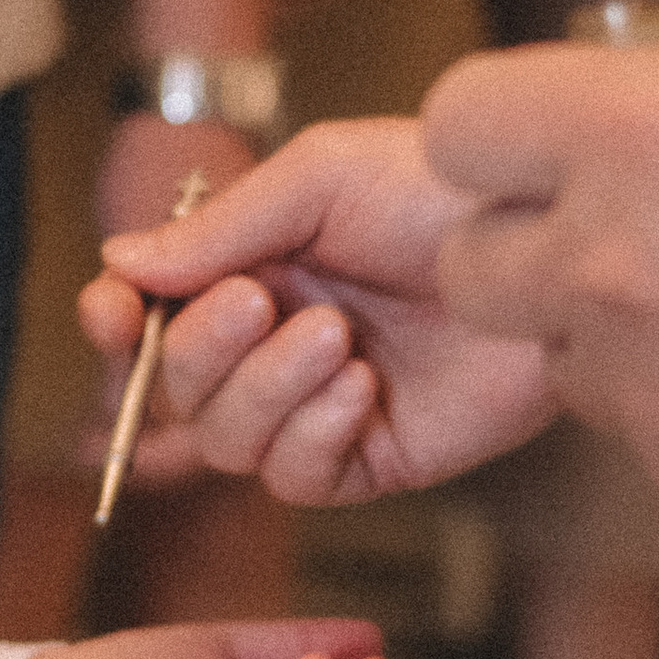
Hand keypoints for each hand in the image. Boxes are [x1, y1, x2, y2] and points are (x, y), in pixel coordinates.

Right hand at [83, 117, 552, 502]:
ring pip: (228, 444)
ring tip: (334, 338)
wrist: (546, 243)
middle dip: (202, 352)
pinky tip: (361, 388)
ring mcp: (319, 409)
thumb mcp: (318, 179)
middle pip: (178, 392)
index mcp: (248, 274)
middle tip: (263, 301)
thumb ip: (219, 230)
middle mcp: (271, 348)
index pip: (149, 320)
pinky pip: (299, 479)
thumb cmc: (439, 192)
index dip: (116, 324)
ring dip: (265, 392)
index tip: (112, 313)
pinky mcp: (372, 459)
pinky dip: (313, 434)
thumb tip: (118, 261)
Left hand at [427, 29, 658, 548]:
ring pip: (565, 368)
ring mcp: (653, 392)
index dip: (504, 138)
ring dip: (622, 345)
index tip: (552, 146)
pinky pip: (658, 448)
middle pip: (474, 270)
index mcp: (636, 131)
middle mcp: (612, 263)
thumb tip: (627, 135)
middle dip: (534, 254)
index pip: (458, 125)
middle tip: (637, 239)